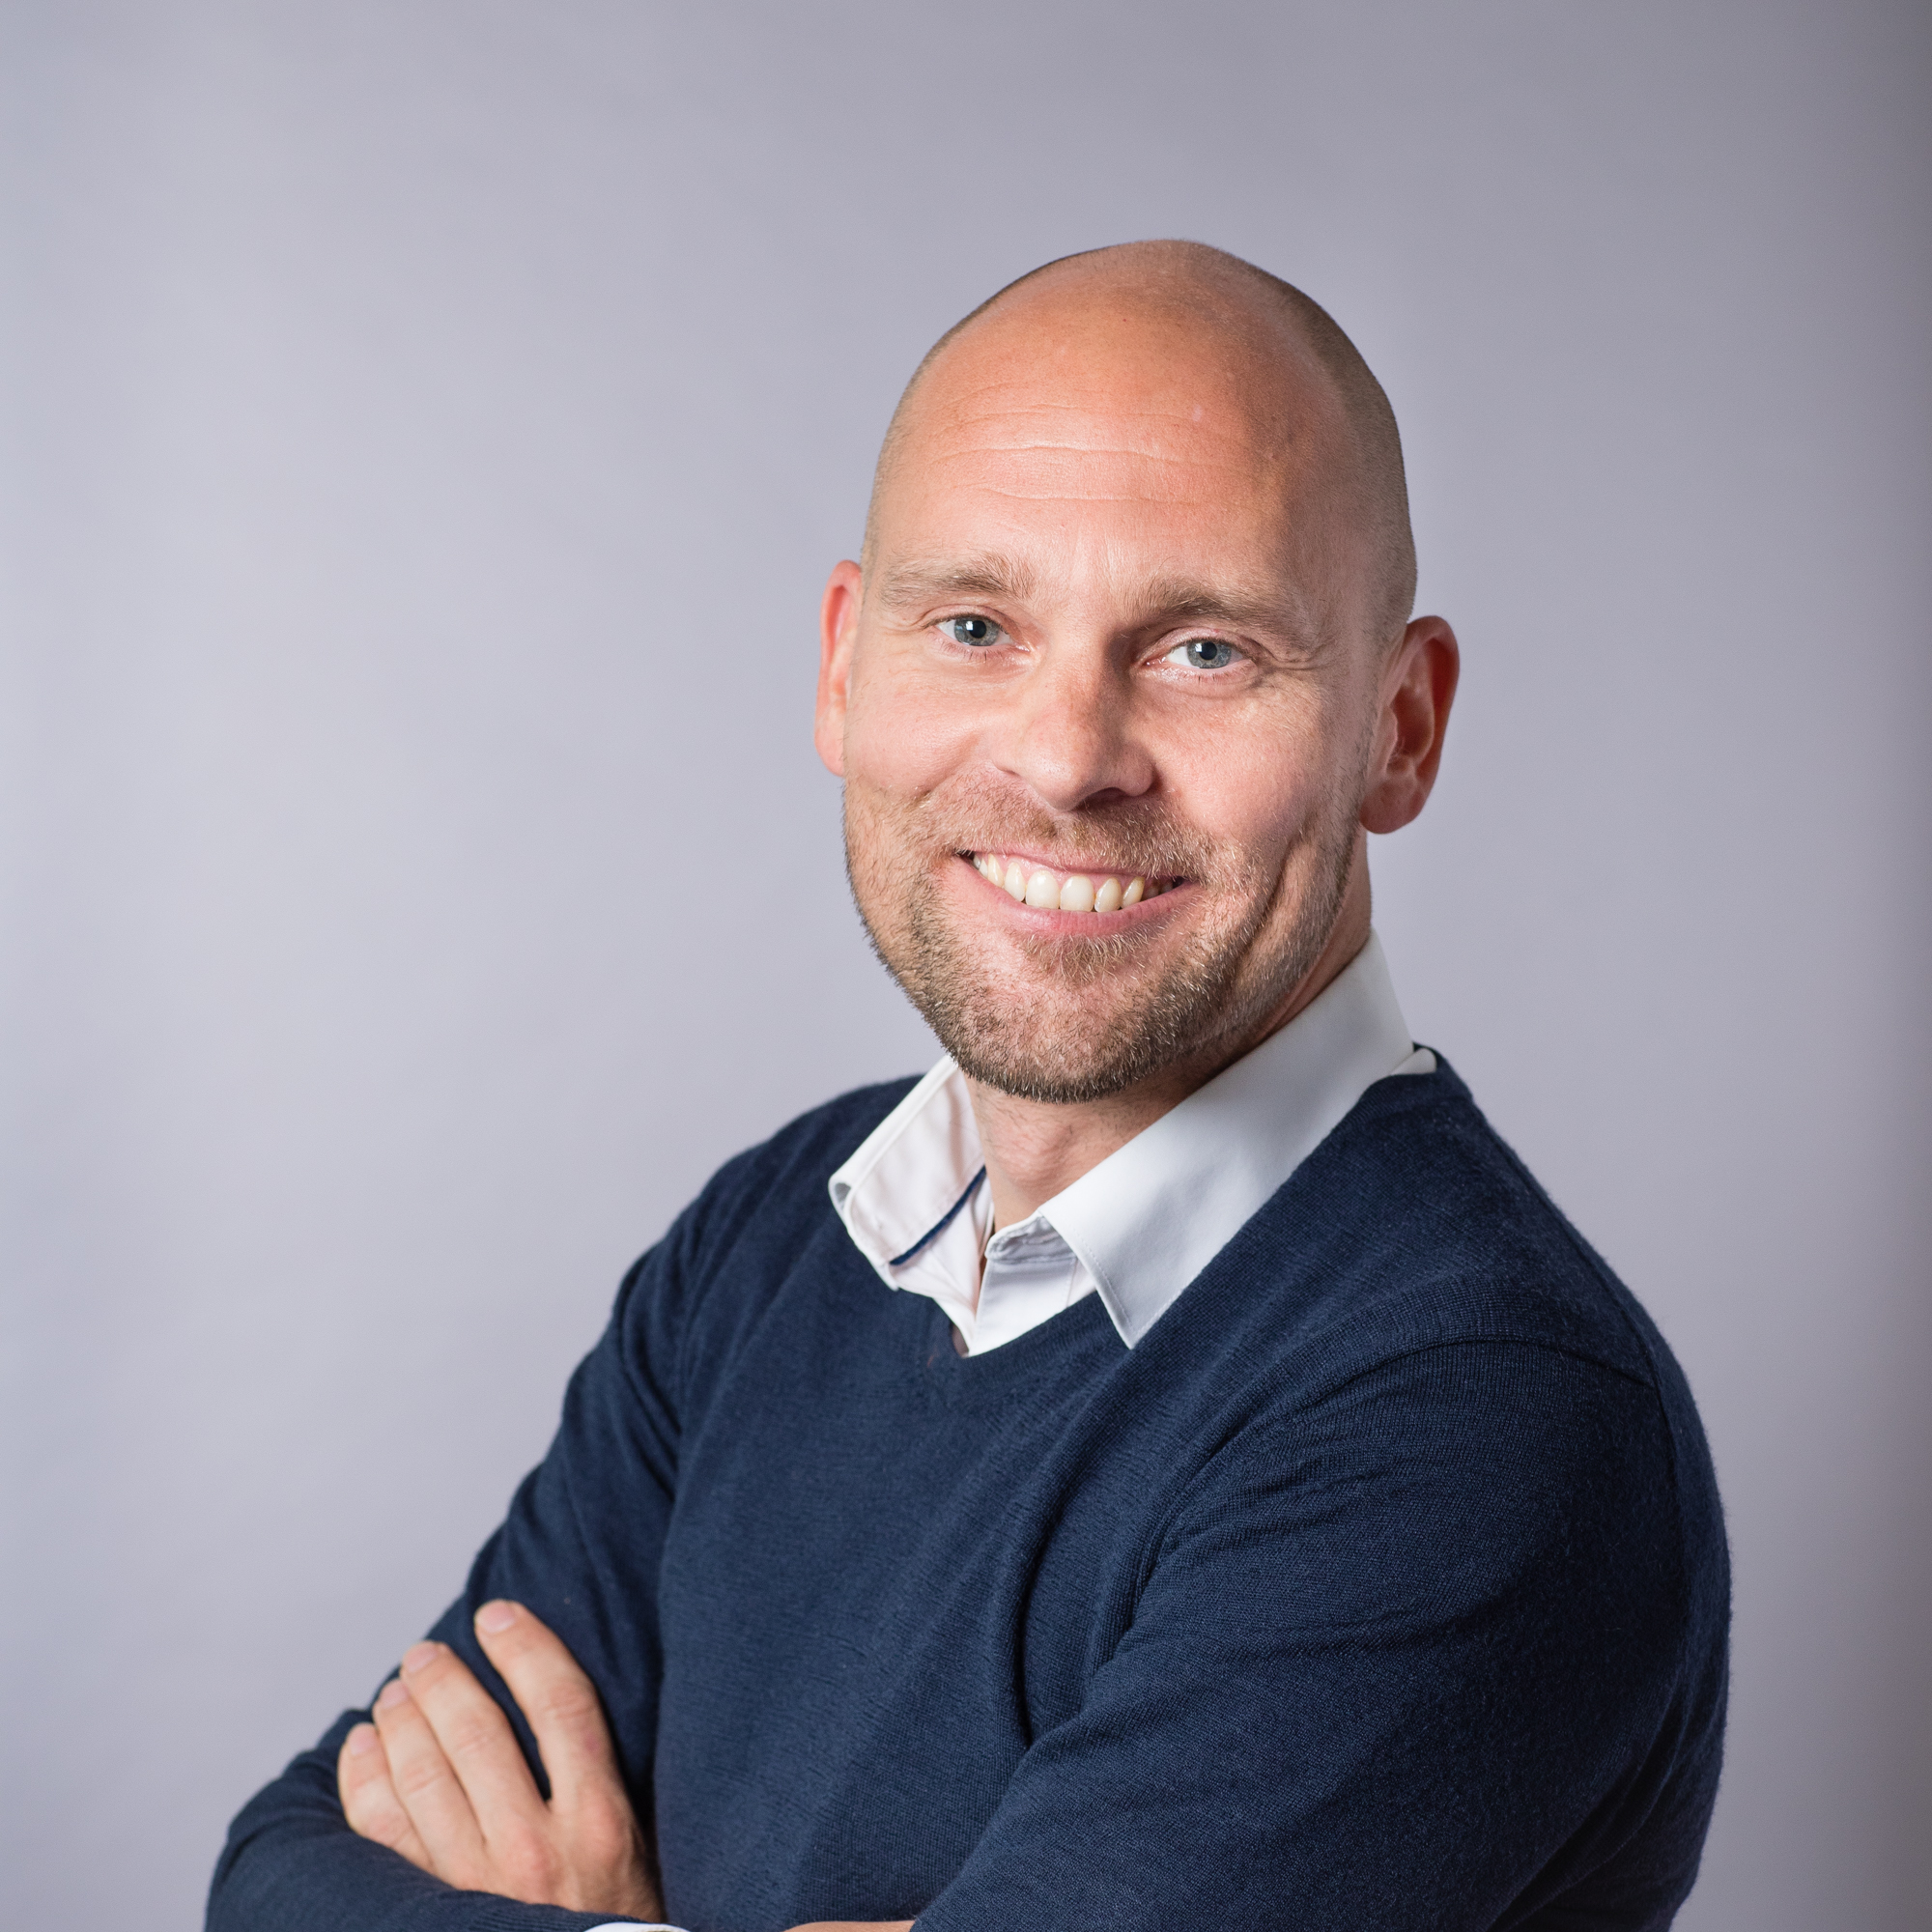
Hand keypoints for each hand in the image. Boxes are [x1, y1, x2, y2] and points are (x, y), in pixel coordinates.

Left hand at [338, 1600, 662, 1920]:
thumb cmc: (613, 1918)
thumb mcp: (634, 1845)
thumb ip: (599, 1778)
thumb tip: (547, 1688)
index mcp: (602, 1823)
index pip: (562, 1706)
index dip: (526, 1648)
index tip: (497, 1616)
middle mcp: (538, 1852)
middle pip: (479, 1734)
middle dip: (444, 1680)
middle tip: (425, 1654)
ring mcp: (477, 1887)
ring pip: (424, 1777)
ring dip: (402, 1720)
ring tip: (395, 1692)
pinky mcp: (430, 1913)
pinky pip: (382, 1834)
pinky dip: (365, 1779)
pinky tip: (363, 1746)